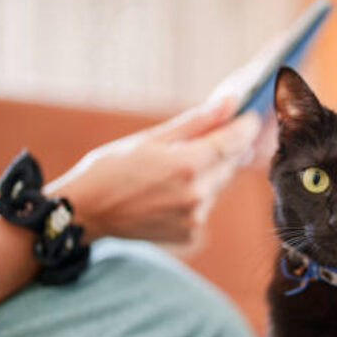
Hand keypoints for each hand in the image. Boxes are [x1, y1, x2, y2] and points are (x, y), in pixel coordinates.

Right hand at [45, 97, 260, 245]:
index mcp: (187, 165)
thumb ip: (197, 122)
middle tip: (205, 139)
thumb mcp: (151, 138)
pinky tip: (170, 192)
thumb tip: (230, 102)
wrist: (86, 212)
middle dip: (224, 149)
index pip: (236, 141)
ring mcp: (195, 218)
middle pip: (230, 164)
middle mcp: (196, 195)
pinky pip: (207, 207)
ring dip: (209, 173)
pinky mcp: (191, 234)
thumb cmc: (111, 168)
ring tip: (174, 170)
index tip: (249, 117)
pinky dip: (197, 195)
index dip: (246, 127)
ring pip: (219, 186)